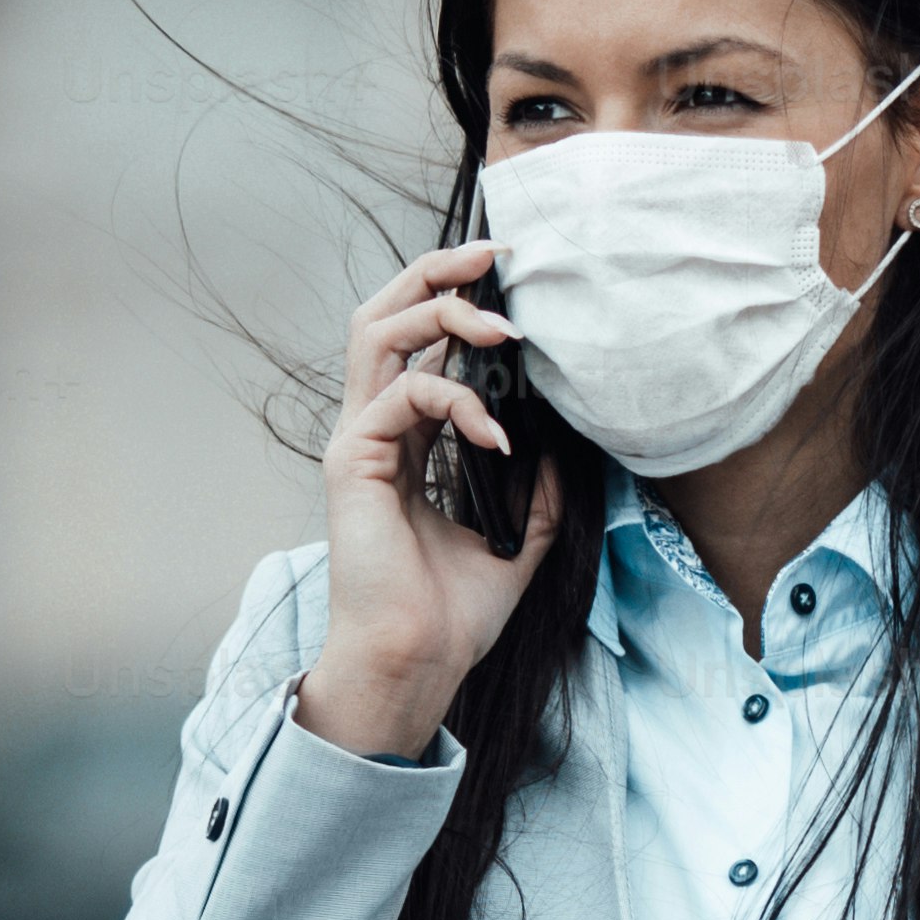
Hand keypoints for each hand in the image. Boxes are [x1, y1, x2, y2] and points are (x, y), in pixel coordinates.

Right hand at [299, 239, 556, 756]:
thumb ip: (537, 487)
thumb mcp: (519, 538)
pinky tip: (497, 435)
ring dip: (443, 313)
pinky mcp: (352, 460)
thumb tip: (567, 442)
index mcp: (406, 440)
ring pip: (378, 332)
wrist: (419, 662)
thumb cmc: (453, 613)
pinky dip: (458, 402)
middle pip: (386, 315)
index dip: (460, 303)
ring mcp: (358, 440)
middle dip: (438, 273)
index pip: (422, 345)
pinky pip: (404, 396)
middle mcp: (375, 428)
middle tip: (496, 256)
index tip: (513, 282)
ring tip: (504, 328)